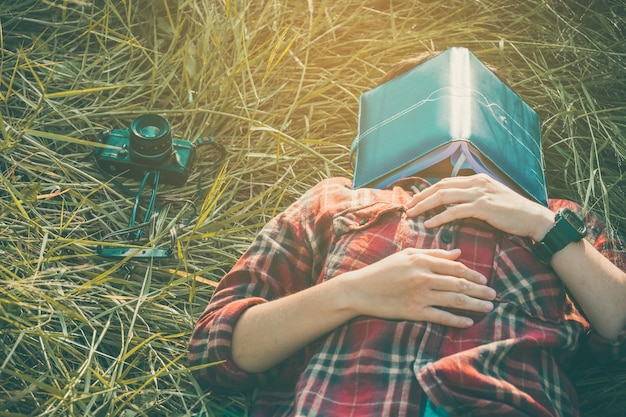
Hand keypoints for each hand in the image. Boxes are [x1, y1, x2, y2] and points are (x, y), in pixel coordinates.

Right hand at [341, 248, 495, 327]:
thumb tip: (458, 253)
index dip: (473, 273)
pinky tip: (468, 322)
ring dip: (474, 304)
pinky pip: (441, 316)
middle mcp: (423, 276)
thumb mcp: (406, 255)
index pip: (455, 266)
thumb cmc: (383, 270)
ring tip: (488, 307)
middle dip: (479, 290)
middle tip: (493, 295)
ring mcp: (419, 295)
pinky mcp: (414, 311)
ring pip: (454, 299)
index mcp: (422, 260)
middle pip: (459, 283)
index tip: (484, 279)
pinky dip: (456, 320)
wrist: (360, 289)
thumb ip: (433, 253)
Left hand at [405, 174, 553, 240]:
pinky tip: (428, 223)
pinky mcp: (483, 207)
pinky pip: (454, 211)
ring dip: (424, 205)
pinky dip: (439, 217)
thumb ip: (474, 197)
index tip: (415, 199)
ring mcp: (479, 193)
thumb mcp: (491, 198)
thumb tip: (455, 204)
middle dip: (421, 196)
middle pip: (440, 187)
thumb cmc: (513, 212)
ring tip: (412, 214)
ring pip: (443, 197)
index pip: (445, 182)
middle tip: (408, 206)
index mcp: (477, 179)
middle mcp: (476, 183)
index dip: (428, 190)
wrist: (533, 218)